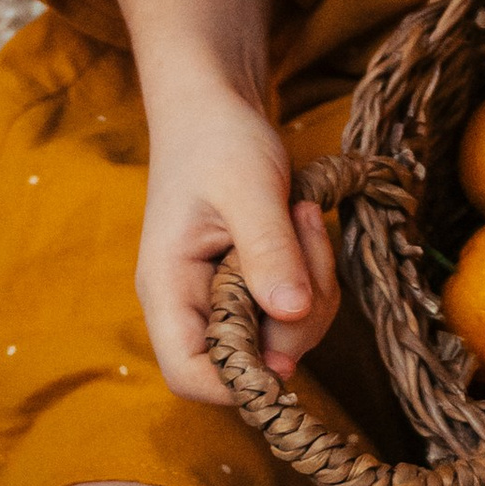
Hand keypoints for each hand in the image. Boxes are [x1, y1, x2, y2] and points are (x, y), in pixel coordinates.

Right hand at [135, 84, 337, 405]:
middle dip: (297, 315)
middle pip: (250, 361)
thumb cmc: (218, 138)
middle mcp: (193, 305)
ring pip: (283, 336)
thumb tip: (292, 315)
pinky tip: (303, 223)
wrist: (216, 106)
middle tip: (306, 240)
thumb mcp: (247, 186)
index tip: (290, 336)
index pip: (190, 375)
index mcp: (169, 289)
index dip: (241, 380)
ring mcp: (225, 298)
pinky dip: (315, 274)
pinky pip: (297, 308)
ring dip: (313, 287)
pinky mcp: (254, 286)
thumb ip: (267, 249)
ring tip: (302, 217)